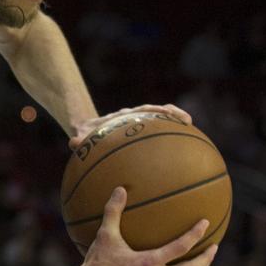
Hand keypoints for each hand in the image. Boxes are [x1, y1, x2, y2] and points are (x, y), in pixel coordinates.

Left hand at [69, 104, 191, 149]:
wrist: (88, 132)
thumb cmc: (87, 136)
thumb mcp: (81, 136)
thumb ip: (79, 139)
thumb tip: (73, 143)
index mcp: (122, 118)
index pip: (139, 110)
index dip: (151, 111)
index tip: (162, 111)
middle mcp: (134, 119)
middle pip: (155, 112)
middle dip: (170, 114)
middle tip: (187, 119)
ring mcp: (140, 126)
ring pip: (161, 121)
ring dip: (175, 123)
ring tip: (192, 129)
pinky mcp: (142, 135)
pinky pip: (159, 135)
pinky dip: (171, 139)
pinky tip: (183, 154)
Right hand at [78, 187, 216, 265]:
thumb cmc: (97, 262)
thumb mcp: (105, 234)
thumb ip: (113, 211)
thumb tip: (120, 189)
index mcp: (150, 262)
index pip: (180, 247)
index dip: (195, 234)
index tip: (204, 222)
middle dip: (206, 259)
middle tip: (215, 247)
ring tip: (202, 261)